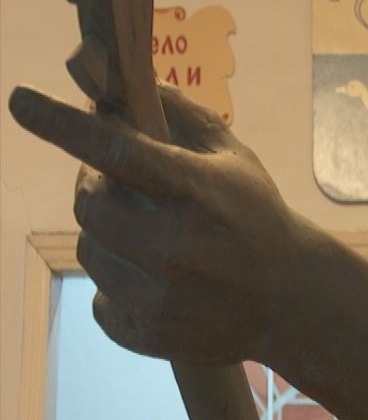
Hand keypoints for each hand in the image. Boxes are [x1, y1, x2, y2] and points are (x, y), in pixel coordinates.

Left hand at [9, 83, 297, 364]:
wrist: (288, 297)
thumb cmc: (258, 217)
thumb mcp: (235, 159)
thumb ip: (185, 117)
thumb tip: (130, 85)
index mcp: (196, 192)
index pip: (117, 151)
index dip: (63, 124)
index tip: (20, 101)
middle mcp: (174, 245)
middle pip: (88, 205)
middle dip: (94, 188)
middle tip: (118, 184)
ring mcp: (159, 296)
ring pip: (90, 251)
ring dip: (108, 236)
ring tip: (147, 237)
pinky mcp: (149, 333)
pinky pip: (99, 300)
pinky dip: (117, 284)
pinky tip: (153, 278)